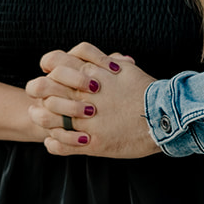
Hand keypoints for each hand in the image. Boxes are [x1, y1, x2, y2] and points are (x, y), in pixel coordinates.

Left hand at [25, 42, 160, 157]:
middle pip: (44, 87)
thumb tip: (107, 59)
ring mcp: (87, 122)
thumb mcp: (127, 70)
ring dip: (41, 117)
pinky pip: (60, 144)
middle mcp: (84, 96)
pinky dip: (54, 142)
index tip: (49, 71)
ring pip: (47, 116)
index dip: (48, 65)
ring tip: (42, 119)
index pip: (55, 61)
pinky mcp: (93, 144)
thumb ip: (110, 62)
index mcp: (91, 75)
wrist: (165, 118)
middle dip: (38, 90)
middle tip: (39, 96)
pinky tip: (54, 140)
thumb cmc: (147, 92)